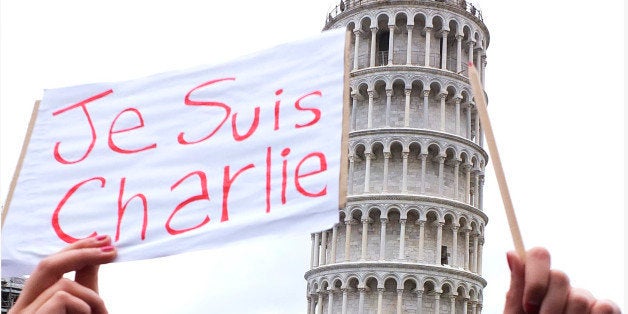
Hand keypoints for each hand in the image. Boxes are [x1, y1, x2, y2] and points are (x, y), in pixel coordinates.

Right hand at [8, 235, 116, 313]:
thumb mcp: (86, 303)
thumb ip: (86, 279)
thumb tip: (99, 246)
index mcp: (31, 301)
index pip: (49, 265)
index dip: (76, 249)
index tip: (103, 240)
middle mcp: (22, 307)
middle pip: (46, 265)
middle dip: (82, 253)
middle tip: (110, 248)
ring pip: (60, 283)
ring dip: (90, 296)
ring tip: (100, 311)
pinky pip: (61, 297)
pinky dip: (84, 306)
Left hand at [504, 247, 620, 313]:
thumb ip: (516, 288)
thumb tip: (512, 254)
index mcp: (537, 284)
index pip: (539, 256)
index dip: (535, 275)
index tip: (528, 303)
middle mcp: (562, 289)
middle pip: (560, 276)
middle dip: (548, 305)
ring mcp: (584, 300)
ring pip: (579, 295)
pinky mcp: (605, 312)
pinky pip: (605, 306)